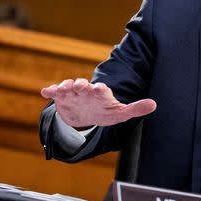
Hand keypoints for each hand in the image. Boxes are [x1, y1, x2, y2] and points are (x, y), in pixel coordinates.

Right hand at [40, 78, 156, 128]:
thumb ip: (135, 108)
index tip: (99, 89)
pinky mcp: (61, 98)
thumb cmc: (105, 111)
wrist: (86, 114)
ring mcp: (73, 93)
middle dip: (82, 85)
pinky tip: (45, 92)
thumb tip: (154, 104)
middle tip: (80, 86)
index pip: (101, 90)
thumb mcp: (120, 113)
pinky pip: (55, 92)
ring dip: (65, 86)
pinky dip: (50, 90)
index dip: (100, 89)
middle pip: (83, 85)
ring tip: (63, 89)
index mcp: (101, 94)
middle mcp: (86, 91)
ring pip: (68, 86)